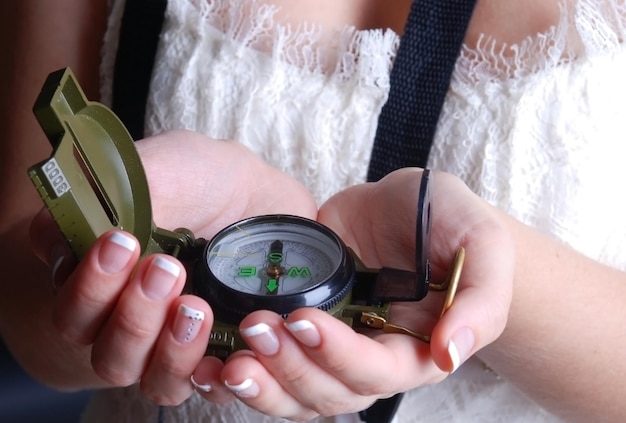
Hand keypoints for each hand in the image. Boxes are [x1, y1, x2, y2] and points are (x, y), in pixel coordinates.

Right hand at [29, 130, 316, 403]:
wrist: (264, 196)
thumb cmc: (204, 180)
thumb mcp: (166, 168)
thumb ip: (118, 194)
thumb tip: (63, 232)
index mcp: (100, 272)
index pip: (68, 300)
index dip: (87, 282)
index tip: (120, 241)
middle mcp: (124, 312)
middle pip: (102, 347)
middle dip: (130, 313)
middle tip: (166, 267)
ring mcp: (167, 339)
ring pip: (142, 375)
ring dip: (165, 349)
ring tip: (195, 307)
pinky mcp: (211, 353)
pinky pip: (197, 388)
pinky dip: (206, 376)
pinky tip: (223, 350)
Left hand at [200, 168, 512, 419]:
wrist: (409, 205)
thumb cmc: (451, 223)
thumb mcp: (483, 248)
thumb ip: (481, 301)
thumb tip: (450, 354)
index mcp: (413, 350)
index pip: (375, 373)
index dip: (338, 356)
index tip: (305, 319)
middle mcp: (368, 357)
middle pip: (327, 393)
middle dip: (289, 368)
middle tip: (257, 329)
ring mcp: (331, 342)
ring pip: (293, 392)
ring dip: (261, 383)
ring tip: (228, 360)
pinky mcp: (299, 320)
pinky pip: (270, 364)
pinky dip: (241, 372)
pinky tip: (211, 363)